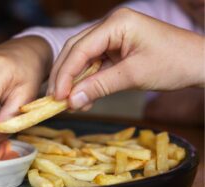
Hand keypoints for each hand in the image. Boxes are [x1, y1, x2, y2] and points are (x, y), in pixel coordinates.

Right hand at [48, 8, 204, 109]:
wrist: (199, 64)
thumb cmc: (174, 63)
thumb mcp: (134, 75)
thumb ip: (100, 87)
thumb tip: (71, 102)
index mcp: (116, 23)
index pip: (80, 48)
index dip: (65, 73)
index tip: (57, 96)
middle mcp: (110, 27)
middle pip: (76, 51)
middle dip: (65, 76)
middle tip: (55, 100)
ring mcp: (112, 38)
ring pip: (82, 59)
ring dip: (75, 82)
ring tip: (70, 103)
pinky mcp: (115, 50)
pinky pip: (94, 66)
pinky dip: (87, 83)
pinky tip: (84, 99)